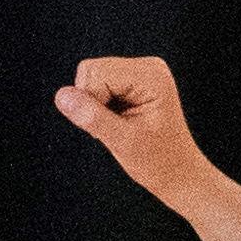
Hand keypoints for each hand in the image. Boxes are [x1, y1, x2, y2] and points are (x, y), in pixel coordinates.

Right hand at [52, 55, 226, 201]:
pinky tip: (121, 121)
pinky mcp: (133, 81)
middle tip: (116, 127)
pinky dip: (101, 106)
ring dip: (96, 105)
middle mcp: (148, 66)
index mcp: (151, 76)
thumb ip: (92, 117)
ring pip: (91, 78)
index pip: (95, 73)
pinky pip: (98, 85)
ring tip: (120, 125)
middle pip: (91, 71)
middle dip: (93, 102)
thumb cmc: (158, 161)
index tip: (115, 127)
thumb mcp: (122, 141)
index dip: (92, 102)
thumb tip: (62, 95)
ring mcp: (141, 72)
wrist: (178, 173)